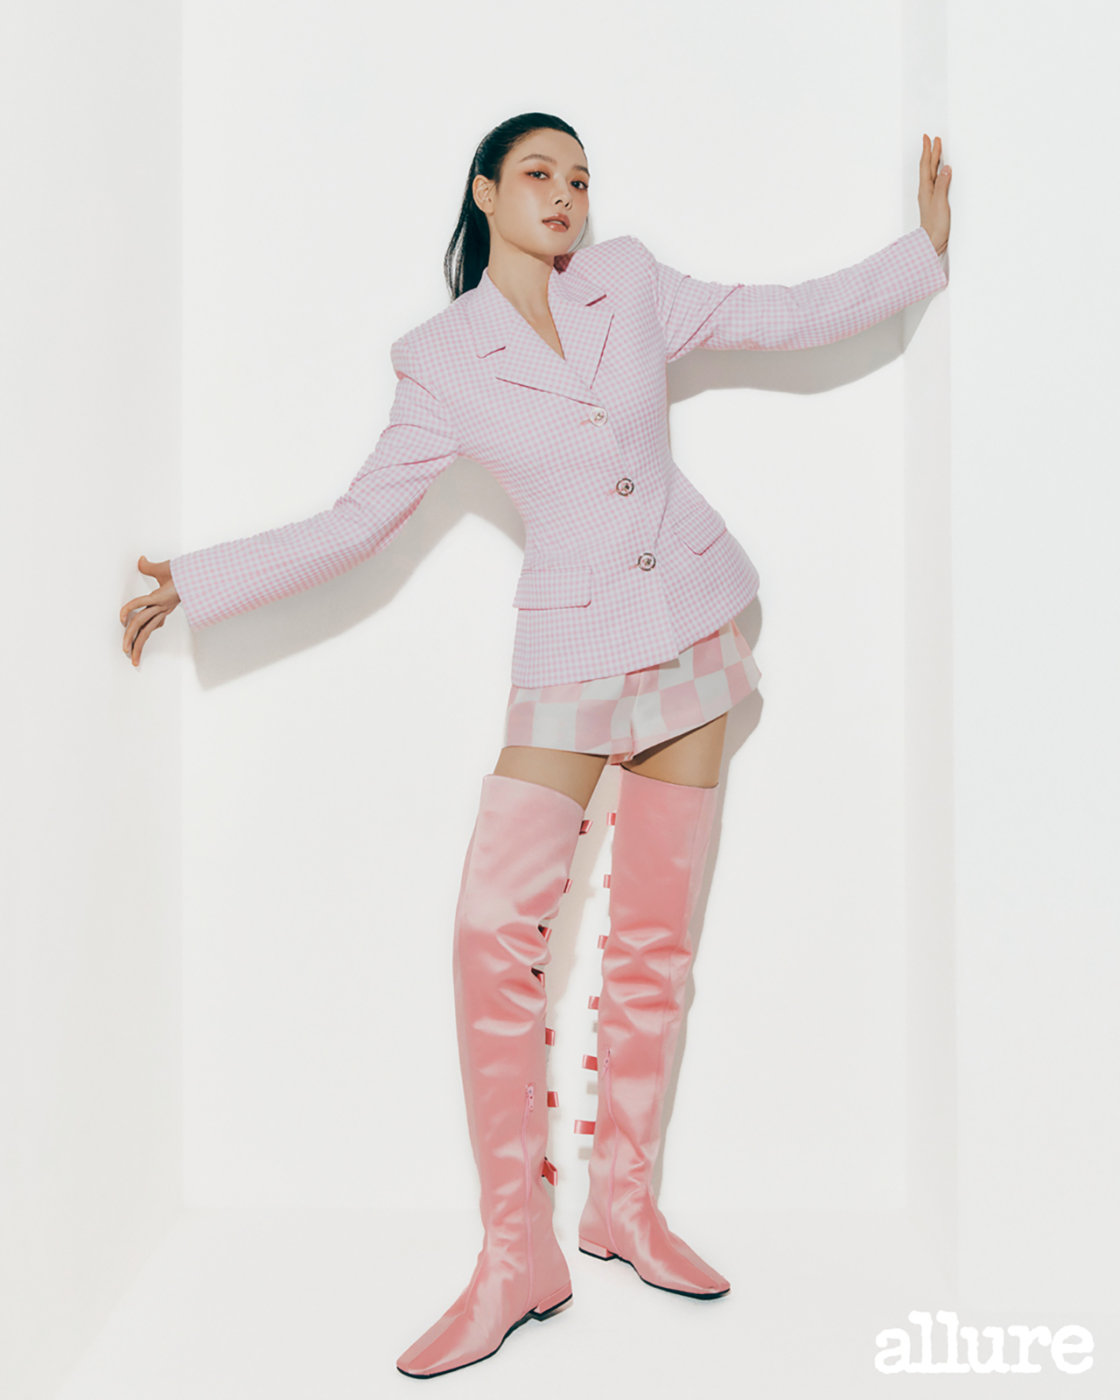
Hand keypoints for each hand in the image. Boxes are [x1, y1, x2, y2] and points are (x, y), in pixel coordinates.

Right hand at [120, 555, 179, 667]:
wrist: (197, 569)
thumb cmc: (183, 569)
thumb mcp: (163, 569)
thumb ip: (150, 567)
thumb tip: (141, 560)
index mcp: (164, 605)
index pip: (152, 622)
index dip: (145, 632)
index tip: (140, 640)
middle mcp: (162, 608)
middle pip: (146, 631)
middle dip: (138, 645)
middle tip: (133, 659)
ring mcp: (161, 604)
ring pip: (142, 624)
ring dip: (133, 639)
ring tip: (126, 651)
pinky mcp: (159, 597)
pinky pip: (140, 604)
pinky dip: (129, 609)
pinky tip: (122, 619)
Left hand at [918, 133, 950, 255]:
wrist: (932, 242)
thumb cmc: (935, 225)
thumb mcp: (940, 202)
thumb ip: (942, 184)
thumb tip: (945, 168)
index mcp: (926, 189)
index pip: (926, 165)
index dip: (928, 151)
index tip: (928, 138)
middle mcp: (926, 191)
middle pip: (928, 167)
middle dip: (931, 153)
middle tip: (932, 139)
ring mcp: (930, 197)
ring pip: (931, 174)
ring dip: (933, 161)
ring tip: (936, 151)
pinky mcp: (935, 202)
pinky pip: (936, 181)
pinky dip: (938, 172)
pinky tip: (941, 173)